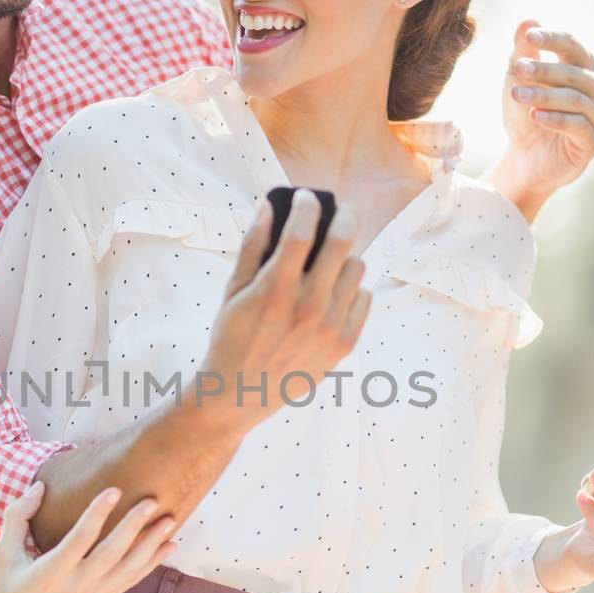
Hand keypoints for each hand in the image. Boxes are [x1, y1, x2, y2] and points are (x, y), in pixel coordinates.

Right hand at [0, 481, 179, 592]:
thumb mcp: (1, 556)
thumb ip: (17, 518)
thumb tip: (39, 487)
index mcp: (50, 573)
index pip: (80, 539)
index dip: (98, 513)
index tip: (114, 490)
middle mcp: (75, 586)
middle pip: (112, 553)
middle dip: (135, 526)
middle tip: (153, 500)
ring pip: (128, 569)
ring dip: (152, 545)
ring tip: (171, 520)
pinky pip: (129, 582)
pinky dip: (151, 564)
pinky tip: (168, 548)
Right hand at [199, 191, 370, 430]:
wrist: (239, 394)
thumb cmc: (230, 338)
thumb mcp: (232, 291)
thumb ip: (252, 246)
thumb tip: (268, 206)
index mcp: (276, 289)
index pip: (302, 230)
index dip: (307, 205)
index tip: (306, 197)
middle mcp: (308, 306)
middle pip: (342, 241)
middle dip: (343, 215)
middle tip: (339, 209)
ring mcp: (330, 326)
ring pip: (356, 268)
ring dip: (343, 257)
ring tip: (328, 263)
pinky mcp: (344, 344)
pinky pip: (363, 297)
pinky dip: (350, 289)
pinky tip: (333, 293)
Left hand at [501, 20, 593, 197]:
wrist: (525, 158)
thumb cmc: (524, 113)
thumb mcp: (517, 81)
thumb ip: (522, 53)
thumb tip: (527, 22)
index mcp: (581, 69)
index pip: (573, 47)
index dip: (554, 40)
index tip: (530, 36)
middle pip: (576, 73)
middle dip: (545, 70)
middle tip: (518, 69)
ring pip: (577, 99)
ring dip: (545, 95)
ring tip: (517, 94)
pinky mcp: (591, 143)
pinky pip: (578, 126)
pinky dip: (556, 119)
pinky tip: (534, 116)